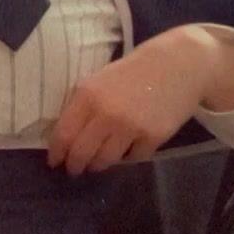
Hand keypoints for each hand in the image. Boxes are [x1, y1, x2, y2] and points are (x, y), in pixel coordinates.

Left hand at [46, 26, 216, 176]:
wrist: (178, 64)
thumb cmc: (135, 72)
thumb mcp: (100, 80)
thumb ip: (83, 105)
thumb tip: (67, 137)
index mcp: (87, 95)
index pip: (63, 134)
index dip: (57, 153)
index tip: (55, 162)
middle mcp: (105, 113)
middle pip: (81, 153)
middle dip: (75, 166)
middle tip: (75, 169)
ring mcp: (130, 127)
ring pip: (105, 160)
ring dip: (99, 165)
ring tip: (98, 163)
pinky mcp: (152, 137)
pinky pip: (133, 158)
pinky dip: (129, 157)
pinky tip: (128, 148)